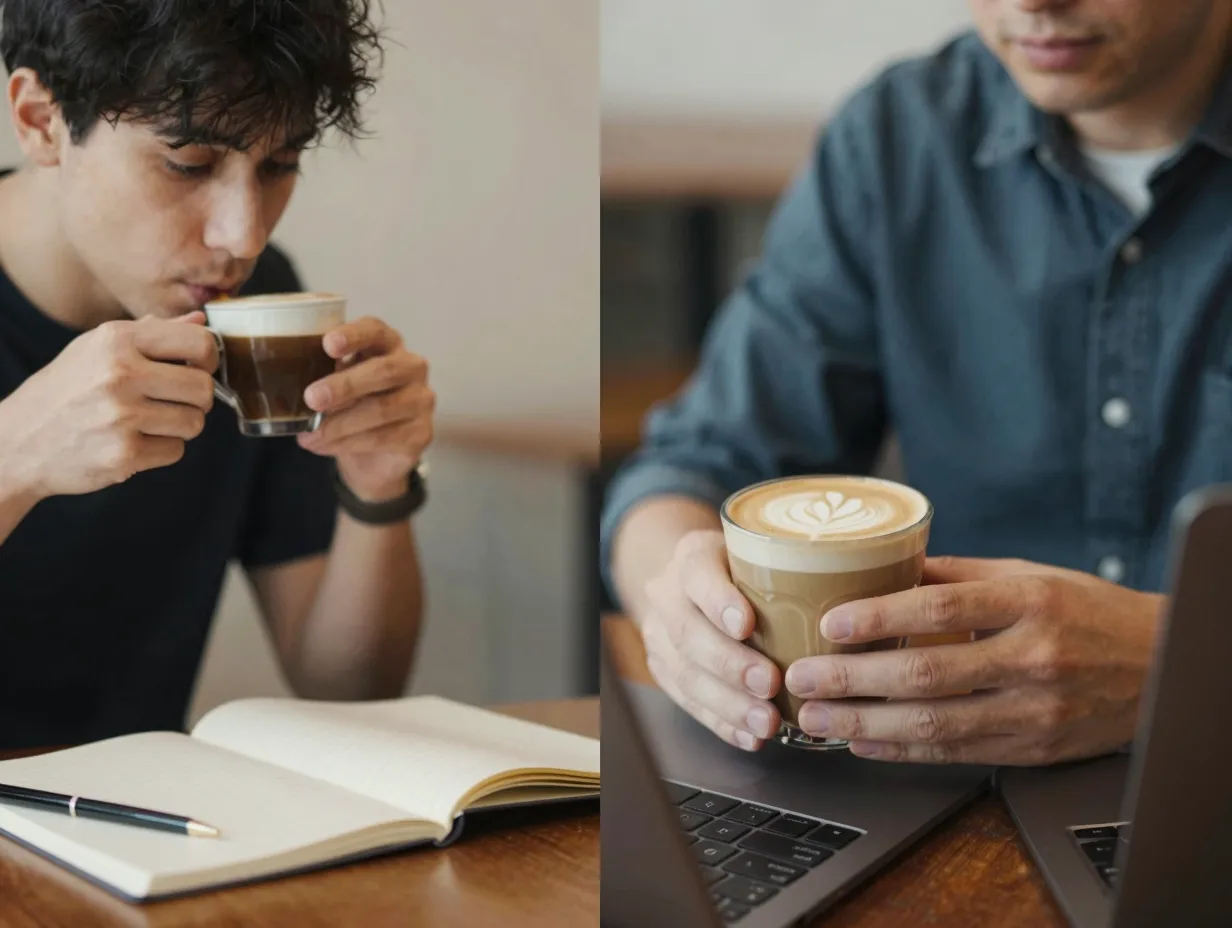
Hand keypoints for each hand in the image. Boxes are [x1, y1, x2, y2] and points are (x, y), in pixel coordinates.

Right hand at [0, 312, 216, 499]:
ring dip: (180, 425)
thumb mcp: (98, 347)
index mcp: (117, 340)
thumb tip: (200, 319)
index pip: (200, 341)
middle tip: (174, 401)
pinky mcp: (123, 454)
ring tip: (150, 420)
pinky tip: (134, 441)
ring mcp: (121, 416)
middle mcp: (120, 374)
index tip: (198, 368)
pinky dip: (161, 449)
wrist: (18, 440)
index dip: (209, 359)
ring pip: (195, 423)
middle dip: (197, 398)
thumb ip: (152, 333)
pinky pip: (176, 451)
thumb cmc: (65, 390)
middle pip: (204, 388)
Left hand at [296, 317, 434, 500]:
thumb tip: (282, 381)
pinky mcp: (422, 433)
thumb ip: (318, 374)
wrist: (374, 455)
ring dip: (341, 423)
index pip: (375, 330)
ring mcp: (421, 400)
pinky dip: (349, 443)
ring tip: (311, 433)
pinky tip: (325, 445)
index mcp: (387, 344)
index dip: (353, 335)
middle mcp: (411, 367)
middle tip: (312, 398)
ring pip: (383, 409)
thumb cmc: (350, 405)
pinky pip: (385, 437)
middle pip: (383, 370)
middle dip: (345, 385)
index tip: (327, 344)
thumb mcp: (333, 383)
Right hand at [640, 530, 781, 750]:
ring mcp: (659, 636)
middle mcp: (667, 595)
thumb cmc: (742, 566)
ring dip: (728, 704)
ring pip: (686, 675)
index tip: (747, 624)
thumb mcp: (758, 550)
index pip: (697, 574)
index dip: (719, 601)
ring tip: (766, 722)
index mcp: (691, 556)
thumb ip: (790, 565)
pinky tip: (751, 738)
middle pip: (688, 632)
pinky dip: (722, 723)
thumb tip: (861, 579)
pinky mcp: (663, 671)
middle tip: (768, 683)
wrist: (689, 582)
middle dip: (729, 664)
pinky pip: (688, 703)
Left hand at [783, 557, 1162, 765]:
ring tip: (818, 718)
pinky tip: (864, 743)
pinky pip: (955, 753)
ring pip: (936, 725)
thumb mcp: (1029, 575)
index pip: (942, 610)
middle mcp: (1033, 658)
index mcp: (1029, 602)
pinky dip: (902, 751)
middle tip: (802, 677)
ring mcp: (1034, 710)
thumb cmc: (1086, 610)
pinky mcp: (1033, 749)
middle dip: (853, 680)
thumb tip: (885, 566)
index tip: (831, 623)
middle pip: (928, 674)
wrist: (1158, 666)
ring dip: (865, 725)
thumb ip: (957, 576)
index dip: (880, 618)